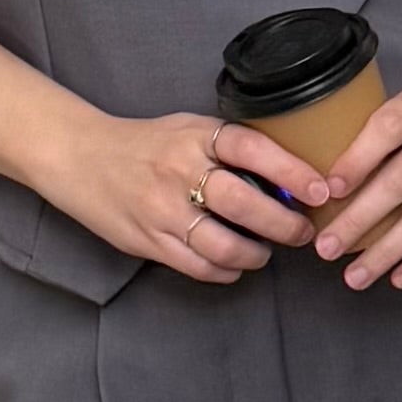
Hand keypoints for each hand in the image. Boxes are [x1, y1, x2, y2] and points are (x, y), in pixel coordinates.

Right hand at [60, 110, 332, 284]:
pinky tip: (233, 267)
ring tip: (265, 253)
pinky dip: (224, 272)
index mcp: (195, 136)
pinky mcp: (148, 241)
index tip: (320, 189)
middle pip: (243, 203)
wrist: (80, 157)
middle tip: (302, 232)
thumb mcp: (188, 129)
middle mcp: (179, 171)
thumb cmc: (146, 144)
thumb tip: (288, 179)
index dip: (291, 171)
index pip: (252, 149)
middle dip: (283, 224)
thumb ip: (230, 149)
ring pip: (222, 245)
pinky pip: (197, 266)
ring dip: (255, 255)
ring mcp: (162, 210)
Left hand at [307, 82, 401, 292]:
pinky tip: (399, 277)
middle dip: (358, 219)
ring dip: (386, 252)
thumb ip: (382, 133)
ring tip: (354, 276)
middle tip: (326, 247)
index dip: (357, 159)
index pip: (388, 127)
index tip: (328, 190)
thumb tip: (324, 184)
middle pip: (401, 181)